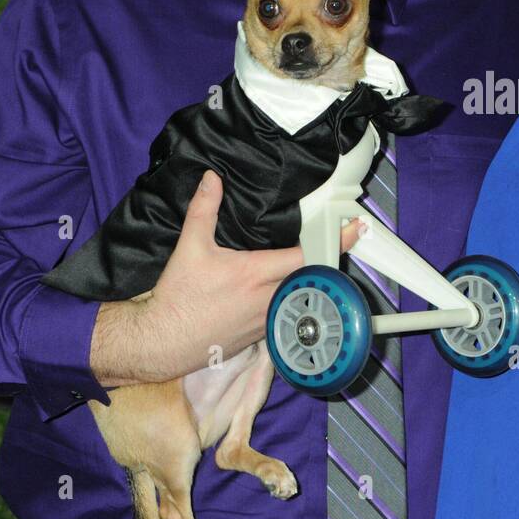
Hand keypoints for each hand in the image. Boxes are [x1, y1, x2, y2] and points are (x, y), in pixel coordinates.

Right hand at [92, 170, 364, 385]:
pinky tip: (292, 289)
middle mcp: (269, 298)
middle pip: (312, 275)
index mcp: (256, 273)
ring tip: (319, 262)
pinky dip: (293, 298)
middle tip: (341, 239)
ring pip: (301, 295)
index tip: (356, 227)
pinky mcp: (262, 335)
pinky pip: (287, 312)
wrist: (163, 340)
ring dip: (311, 279)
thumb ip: (204, 209)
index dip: (333, 239)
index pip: (306, 254)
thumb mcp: (190, 247)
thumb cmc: (178, 296)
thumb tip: (211, 178)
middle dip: (327, 258)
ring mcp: (268, 319)